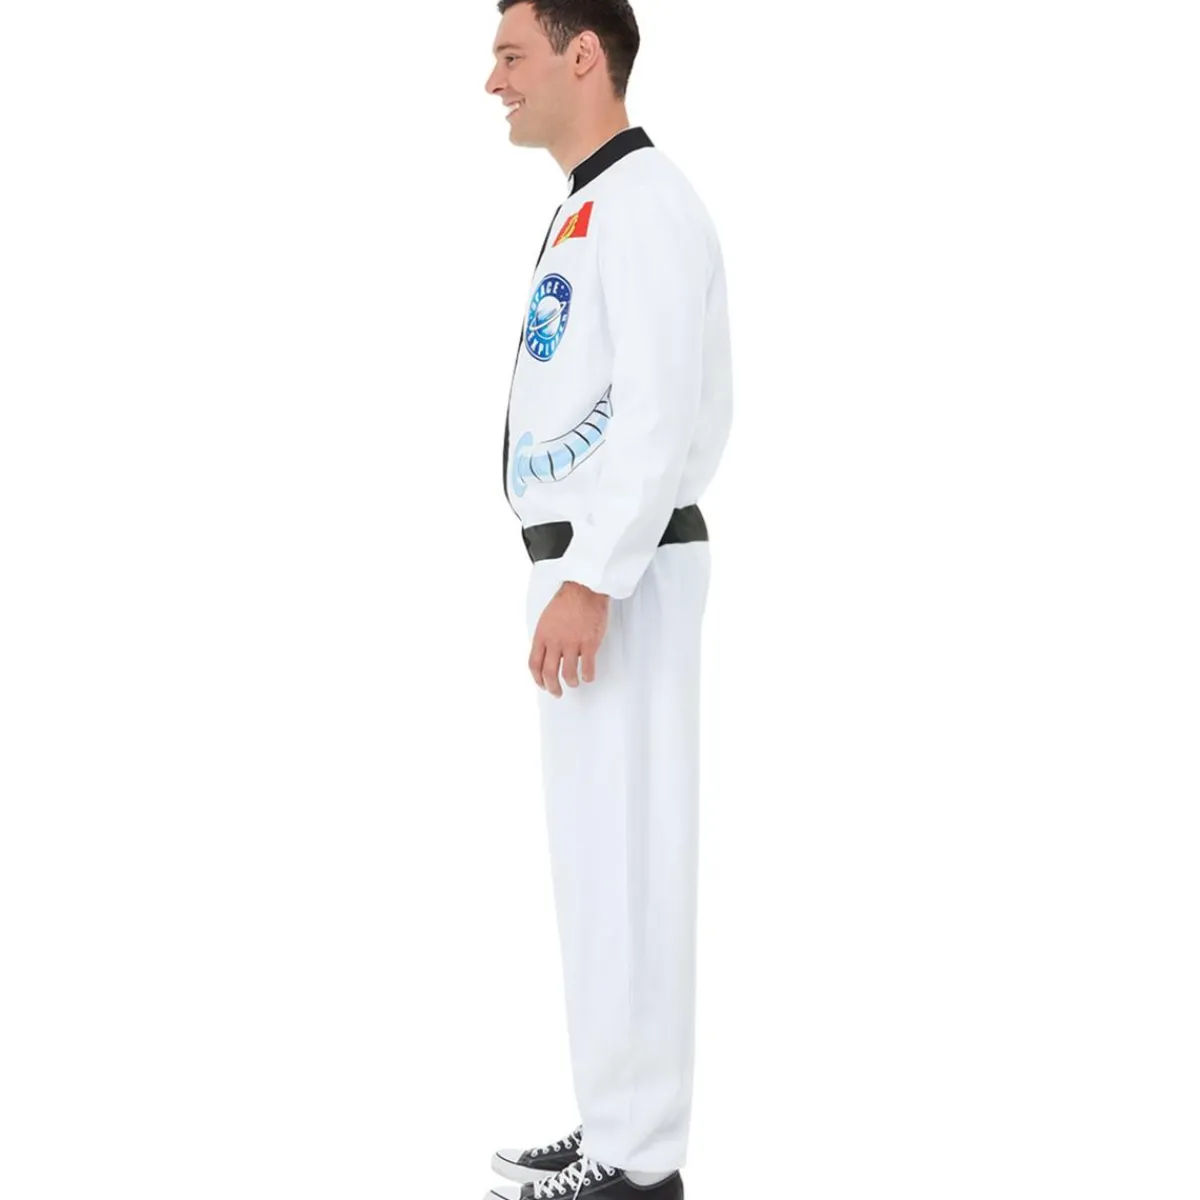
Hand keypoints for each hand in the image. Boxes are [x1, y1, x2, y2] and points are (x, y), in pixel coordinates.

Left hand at [528, 581, 609, 696]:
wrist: (584, 589)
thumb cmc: (567, 601)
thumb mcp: (546, 619)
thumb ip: (546, 637)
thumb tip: (547, 653)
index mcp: (542, 635)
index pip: (534, 664)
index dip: (537, 678)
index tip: (541, 684)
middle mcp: (555, 642)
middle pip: (548, 673)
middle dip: (552, 687)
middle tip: (556, 692)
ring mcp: (572, 643)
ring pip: (567, 673)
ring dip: (571, 682)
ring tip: (574, 683)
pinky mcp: (589, 643)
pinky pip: (587, 667)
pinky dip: (587, 676)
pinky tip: (588, 676)